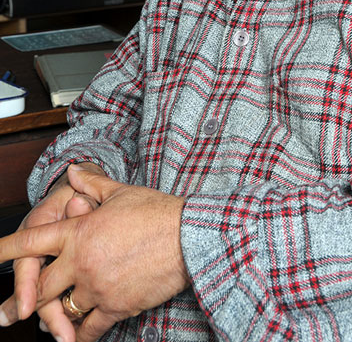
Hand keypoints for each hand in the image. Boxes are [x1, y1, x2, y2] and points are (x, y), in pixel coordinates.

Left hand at [0, 165, 189, 341]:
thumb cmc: (156, 211)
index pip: (31, 241)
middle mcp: (81, 261)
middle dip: (24, 300)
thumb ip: (92, 185)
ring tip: (53, 322)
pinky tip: (77, 336)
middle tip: (10, 313)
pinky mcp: (115, 306)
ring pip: (63, 310)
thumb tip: (74, 172)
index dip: (5, 249)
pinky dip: (80, 334)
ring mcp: (97, 286)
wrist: (187, 237)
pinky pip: (89, 329)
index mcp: (79, 230)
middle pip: (40, 288)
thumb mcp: (121, 192)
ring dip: (58, 316)